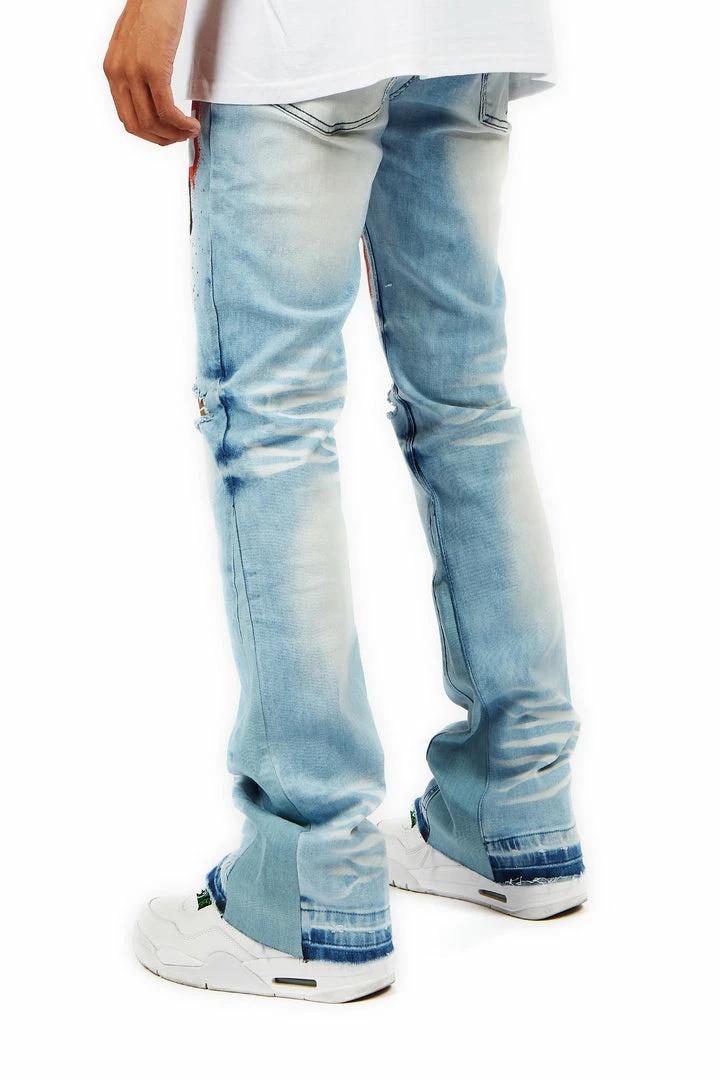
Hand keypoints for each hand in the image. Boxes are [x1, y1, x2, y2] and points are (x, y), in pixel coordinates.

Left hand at [103, 0, 200, 144]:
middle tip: (180, 137)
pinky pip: (167, 110)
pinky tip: (191, 123)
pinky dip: (181, 123)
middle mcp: (118, 74)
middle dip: (162, 139)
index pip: (126, 117)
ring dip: (175, 134)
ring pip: (153, 122)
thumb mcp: (134, 47)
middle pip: (138, 126)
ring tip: (190, 130)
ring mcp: (135, 72)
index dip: (149, 134)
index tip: (166, 134)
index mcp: (112, 71)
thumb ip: (135, 72)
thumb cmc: (151, 12)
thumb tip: (148, 98)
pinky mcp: (154, 68)